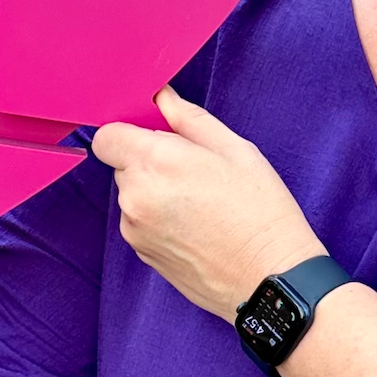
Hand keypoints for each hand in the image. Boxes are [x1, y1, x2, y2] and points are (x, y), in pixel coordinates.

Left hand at [90, 86, 323, 320]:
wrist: (269, 278)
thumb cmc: (260, 212)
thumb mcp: (235, 150)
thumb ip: (188, 119)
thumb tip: (162, 97)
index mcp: (156, 162)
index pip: (107, 136)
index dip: (128, 132)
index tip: (155, 136)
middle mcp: (135, 196)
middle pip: (122, 164)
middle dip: (149, 161)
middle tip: (195, 171)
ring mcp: (135, 229)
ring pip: (132, 194)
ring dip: (154, 191)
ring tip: (201, 203)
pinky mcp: (142, 254)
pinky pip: (140, 222)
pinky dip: (159, 218)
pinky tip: (195, 226)